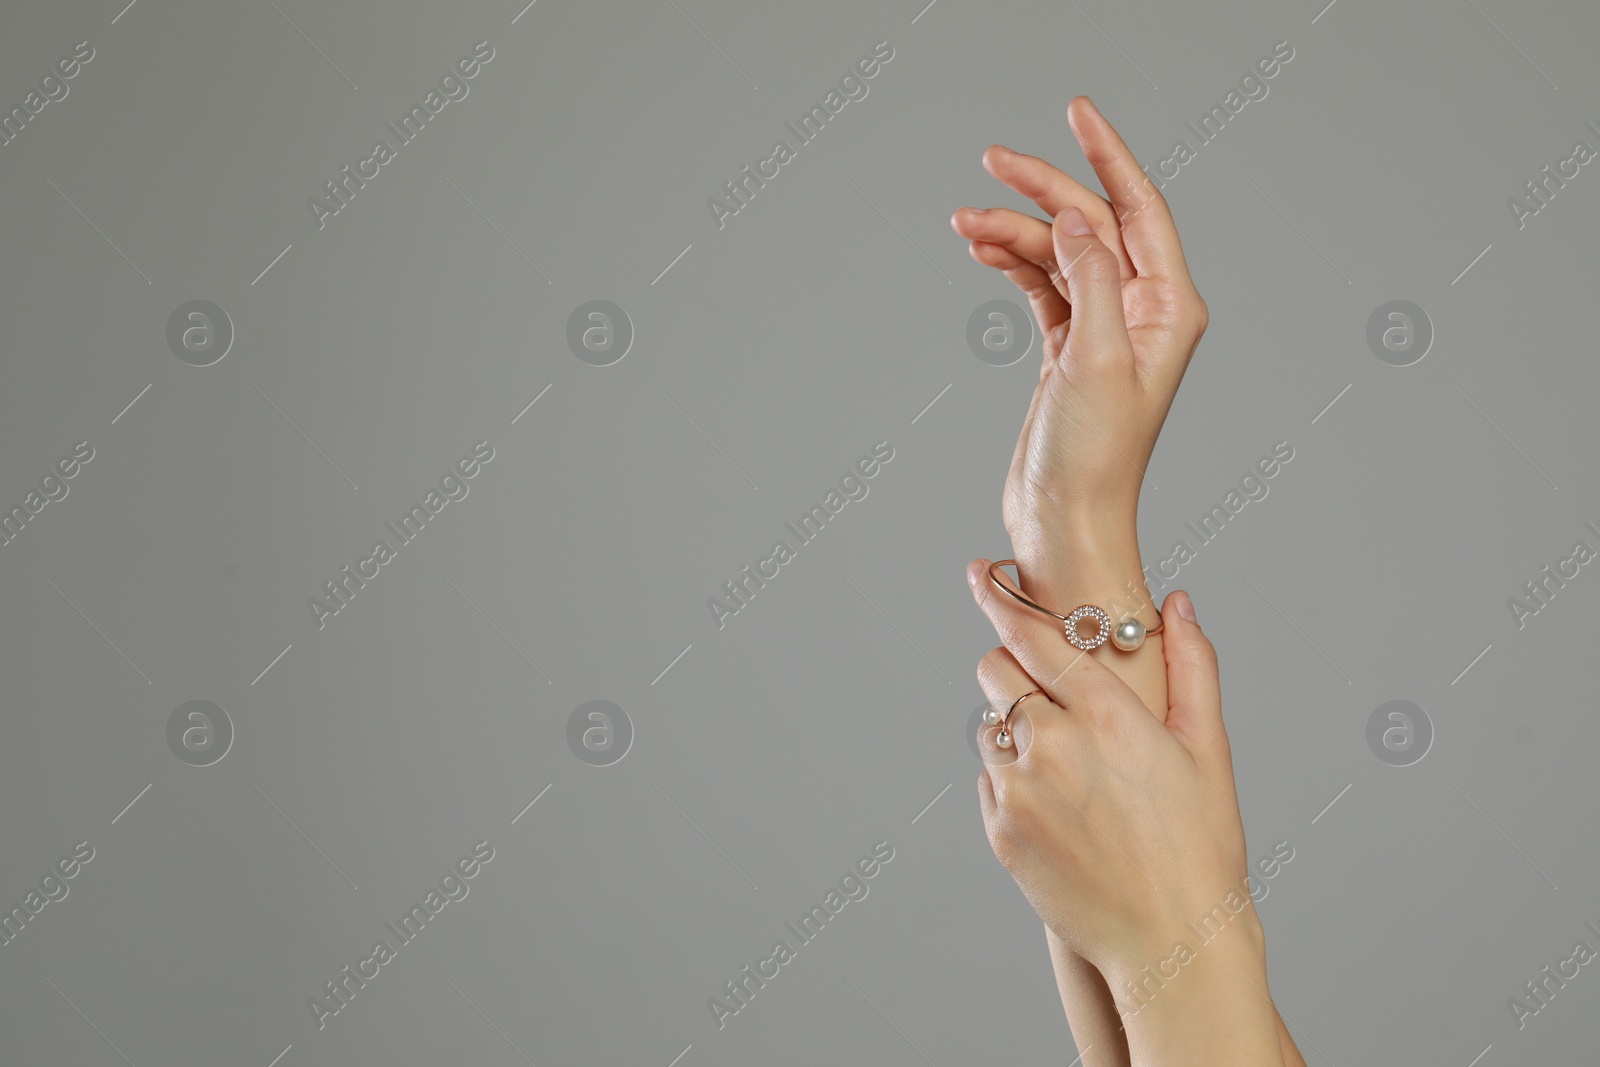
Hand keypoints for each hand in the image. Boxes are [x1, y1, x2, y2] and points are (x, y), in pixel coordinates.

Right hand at [951, 97, 1207, 591]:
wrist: (1065, 525)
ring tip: (964, 223)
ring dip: (1013, 234)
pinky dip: (1012, 265)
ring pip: (1058, 255)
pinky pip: (1042, 287)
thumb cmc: (1093, 460)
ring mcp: (1103, 331)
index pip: (1140, 209)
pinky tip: (982, 252)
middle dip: (1043, 190)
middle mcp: (1141, 314)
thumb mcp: (1097, 359)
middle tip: (992, 161)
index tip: (1077, 112)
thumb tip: (1080, 217)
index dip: (1107, 155)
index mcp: (1168, 309)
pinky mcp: (1068, 352)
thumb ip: (1092, 278)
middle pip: (1093, 225)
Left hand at [967, 565, 1255, 990]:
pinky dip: (1012, 778)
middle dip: (1015, 667)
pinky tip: (1059, 808)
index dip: (1001, 598)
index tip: (979, 573)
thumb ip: (1192, 667)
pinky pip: (989, 777)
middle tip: (1049, 690)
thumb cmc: (1201, 847)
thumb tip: (1177, 604)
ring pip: (990, 725)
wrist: (1171, 942)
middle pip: (996, 670)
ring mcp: (1020, 788)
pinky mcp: (1000, 828)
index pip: (1035, 635)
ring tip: (1068, 767)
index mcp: (1108, 716)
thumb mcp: (1208, 752)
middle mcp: (1054, 744)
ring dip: (1016, 728)